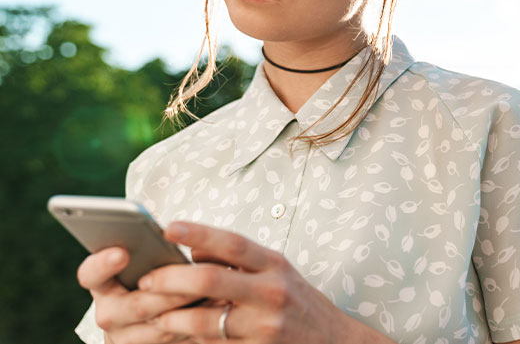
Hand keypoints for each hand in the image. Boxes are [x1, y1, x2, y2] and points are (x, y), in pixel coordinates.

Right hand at [76, 246, 204, 343]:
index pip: (91, 273)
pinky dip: (196, 325)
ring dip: (190, 310)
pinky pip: (173, 340)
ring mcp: (123, 337)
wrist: (152, 319)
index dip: (103, 264)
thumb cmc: (154, 275)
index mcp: (102, 283)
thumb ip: (151, 251)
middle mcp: (108, 313)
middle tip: (194, 279)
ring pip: (159, 327)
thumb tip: (173, 235)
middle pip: (137, 304)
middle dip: (169, 292)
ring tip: (216, 292)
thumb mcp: (148, 261)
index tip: (123, 252)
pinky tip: (217, 309)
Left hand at [136, 221, 386, 343]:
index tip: (168, 227)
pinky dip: (191, 337)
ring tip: (154, 314)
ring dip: (172, 316)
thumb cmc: (299, 303)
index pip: (232, 242)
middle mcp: (272, 290)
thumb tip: (194, 252)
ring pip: (205, 319)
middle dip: (170, 279)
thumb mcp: (278, 272)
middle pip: (210, 278)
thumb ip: (239, 262)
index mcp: (275, 264)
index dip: (199, 232)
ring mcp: (265, 325)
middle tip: (145, 280)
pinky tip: (175, 332)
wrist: (334, 342)